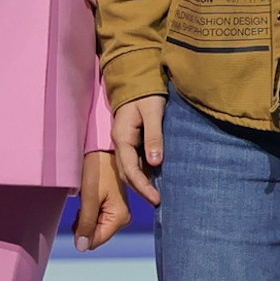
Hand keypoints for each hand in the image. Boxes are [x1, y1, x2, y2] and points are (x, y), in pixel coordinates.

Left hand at [75, 149, 128, 252]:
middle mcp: (122, 218)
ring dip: (84, 218)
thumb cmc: (97, 170)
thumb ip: (86, 224)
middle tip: (82, 204)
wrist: (102, 151)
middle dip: (83, 224)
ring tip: (85, 200)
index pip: (96, 240)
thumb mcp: (89, 198)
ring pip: (93, 227)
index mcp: (120, 217)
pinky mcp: (113, 207)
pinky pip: (95, 219)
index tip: (78, 214)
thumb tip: (82, 248)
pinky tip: (87, 200)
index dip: (82, 232)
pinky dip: (86, 213)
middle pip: (95, 234)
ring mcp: (118, 212)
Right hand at [112, 93, 167, 207]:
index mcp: (122, 137)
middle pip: (127, 172)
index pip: (130, 169)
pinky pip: (136, 159)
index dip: (142, 186)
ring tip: (158, 195)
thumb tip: (156, 163)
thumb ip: (154, 136)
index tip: (156, 199)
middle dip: (141, 189)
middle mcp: (120, 142)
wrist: (137, 78)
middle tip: (158, 202)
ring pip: (130, 167)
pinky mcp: (131, 139)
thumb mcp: (153, 112)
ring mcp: (124, 141)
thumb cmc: (147, 93)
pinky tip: (156, 177)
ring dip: (142, 182)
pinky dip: (144, 171)